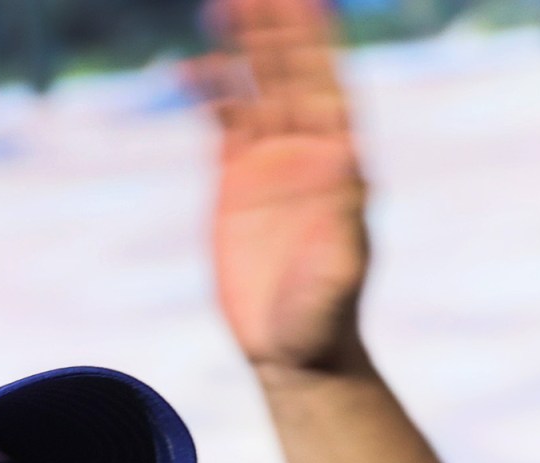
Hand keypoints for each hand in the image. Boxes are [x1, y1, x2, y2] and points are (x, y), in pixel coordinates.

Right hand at [197, 0, 372, 373]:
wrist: (293, 351)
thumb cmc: (325, 315)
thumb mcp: (340, 266)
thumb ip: (345, 211)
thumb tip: (349, 150)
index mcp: (339, 162)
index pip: (329, 86)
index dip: (317, 42)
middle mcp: (307, 153)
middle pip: (290, 75)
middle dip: (274, 30)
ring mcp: (270, 165)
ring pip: (255, 91)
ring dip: (242, 49)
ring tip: (221, 5)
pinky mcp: (235, 184)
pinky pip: (222, 125)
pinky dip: (208, 95)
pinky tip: (189, 69)